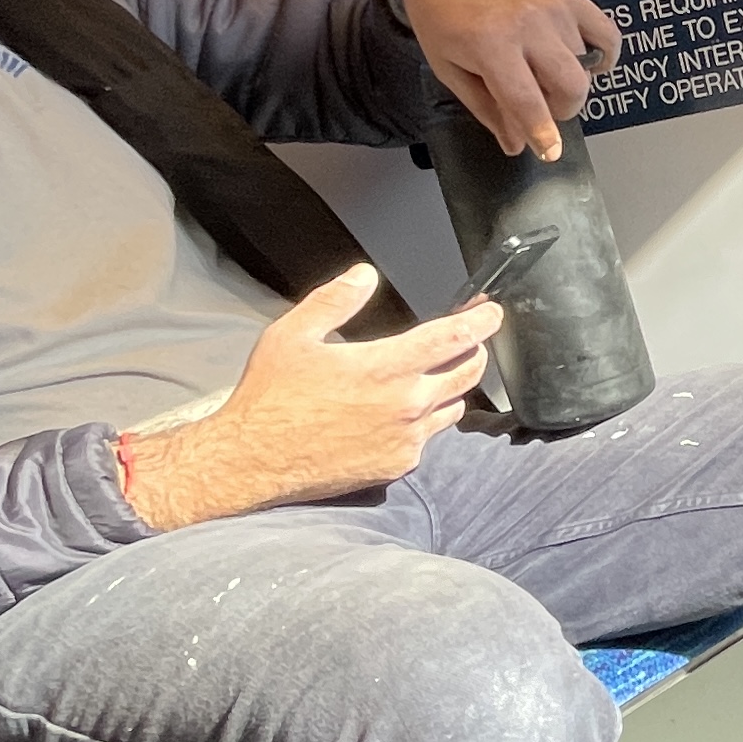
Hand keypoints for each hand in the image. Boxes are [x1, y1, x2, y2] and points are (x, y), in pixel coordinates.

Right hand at [116, 266, 498, 528]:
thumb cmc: (268, 398)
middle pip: (468, 373)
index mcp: (386, 367)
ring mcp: (406, 440)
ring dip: (451, 387)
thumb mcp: (292, 335)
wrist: (251, 460)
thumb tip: (364, 276)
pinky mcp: (397, 466)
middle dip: (475, 351)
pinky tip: (400, 412)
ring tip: (432, 374)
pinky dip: (424, 421)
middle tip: (467, 339)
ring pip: (452, 407)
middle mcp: (406, 406)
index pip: (454, 337)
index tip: (491, 312)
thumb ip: (335, 301)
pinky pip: (426, 438)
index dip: (480, 321)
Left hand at [399, 0, 617, 160]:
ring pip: (584, 65)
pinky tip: (586, 61)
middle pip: (570, 85)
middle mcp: (528, 24)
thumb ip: (487, 109)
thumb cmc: (442, 21)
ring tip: (543, 72)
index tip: (551, 152)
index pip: (526, 99)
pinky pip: (607, 34)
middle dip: (561, 109)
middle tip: (541, 106)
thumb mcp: (451, 71)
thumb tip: (517, 145)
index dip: (542, 132)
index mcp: (490, 45)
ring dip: (568, 80)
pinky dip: (604, 55)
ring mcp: (553, 8)